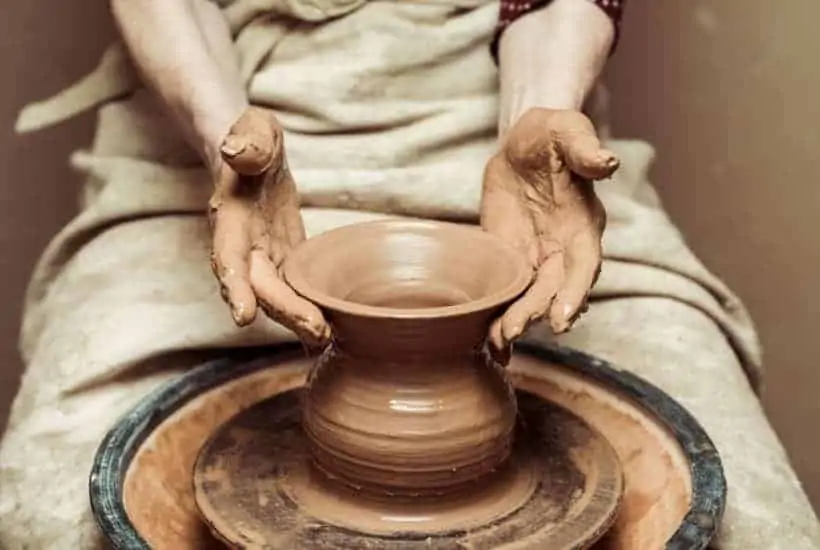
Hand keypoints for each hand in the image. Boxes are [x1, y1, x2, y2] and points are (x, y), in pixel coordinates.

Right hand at [208, 107, 330, 346]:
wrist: (253, 154)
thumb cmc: (253, 139)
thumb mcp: (254, 129)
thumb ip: (249, 140)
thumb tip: (237, 152)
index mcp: (231, 219)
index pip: (229, 256)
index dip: (235, 286)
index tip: (243, 316)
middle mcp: (243, 247)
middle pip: (261, 287)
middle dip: (286, 311)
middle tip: (318, 332)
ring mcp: (264, 258)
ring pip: (280, 296)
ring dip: (300, 319)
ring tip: (328, 340)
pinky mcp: (285, 261)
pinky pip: (296, 290)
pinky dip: (311, 310)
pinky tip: (334, 333)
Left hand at [481, 107, 618, 363]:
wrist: (524, 144)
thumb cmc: (552, 135)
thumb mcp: (567, 131)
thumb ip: (585, 148)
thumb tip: (608, 163)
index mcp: (582, 225)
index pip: (584, 265)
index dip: (574, 293)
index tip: (562, 318)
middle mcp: (562, 250)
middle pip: (552, 291)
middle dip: (534, 313)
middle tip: (511, 332)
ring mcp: (535, 257)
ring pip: (528, 298)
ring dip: (514, 322)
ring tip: (496, 345)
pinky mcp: (507, 257)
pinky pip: (505, 290)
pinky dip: (497, 314)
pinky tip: (484, 341)